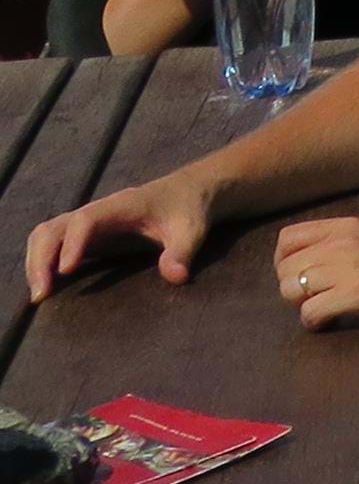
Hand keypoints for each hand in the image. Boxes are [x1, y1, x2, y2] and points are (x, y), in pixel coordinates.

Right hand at [28, 170, 213, 297]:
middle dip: (42, 258)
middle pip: (56, 227)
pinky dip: (41, 262)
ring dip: (36, 262)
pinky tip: (46, 288)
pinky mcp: (86, 236)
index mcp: (123, 205)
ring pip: (48, 234)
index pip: (88, 219)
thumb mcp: (193, 228)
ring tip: (40, 295)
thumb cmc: (189, 209)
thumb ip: (183, 250)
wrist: (189, 191)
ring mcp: (89, 223)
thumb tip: (175, 276)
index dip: (74, 243)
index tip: (66, 270)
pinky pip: (53, 244)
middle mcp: (99, 212)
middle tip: (42, 295)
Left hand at [268, 214, 358, 333]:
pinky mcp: (358, 293)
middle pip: (285, 268)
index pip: (288, 238)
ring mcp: (352, 265)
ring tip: (326, 309)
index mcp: (347, 226)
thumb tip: (296, 264)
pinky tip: (332, 321)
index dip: (283, 262)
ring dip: (303, 306)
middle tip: (316, 298)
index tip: (300, 278)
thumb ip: (336, 246)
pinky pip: (310, 311)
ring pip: (292, 289)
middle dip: (293, 290)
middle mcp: (346, 240)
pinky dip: (315, 322)